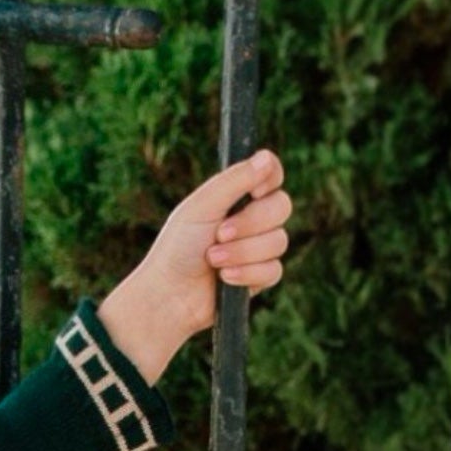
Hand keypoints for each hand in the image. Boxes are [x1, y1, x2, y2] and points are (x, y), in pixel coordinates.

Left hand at [137, 147, 293, 335]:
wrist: (168, 294)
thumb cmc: (178, 246)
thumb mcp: (203, 206)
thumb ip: (235, 181)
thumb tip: (267, 156)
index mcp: (236, 195)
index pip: (272, 174)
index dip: (268, 181)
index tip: (252, 192)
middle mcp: (252, 218)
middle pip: (282, 206)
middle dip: (249, 224)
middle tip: (219, 234)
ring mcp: (258, 247)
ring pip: (279, 241)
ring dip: (242, 252)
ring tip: (212, 260)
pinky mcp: (260, 276)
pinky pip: (274, 270)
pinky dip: (247, 274)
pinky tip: (224, 278)